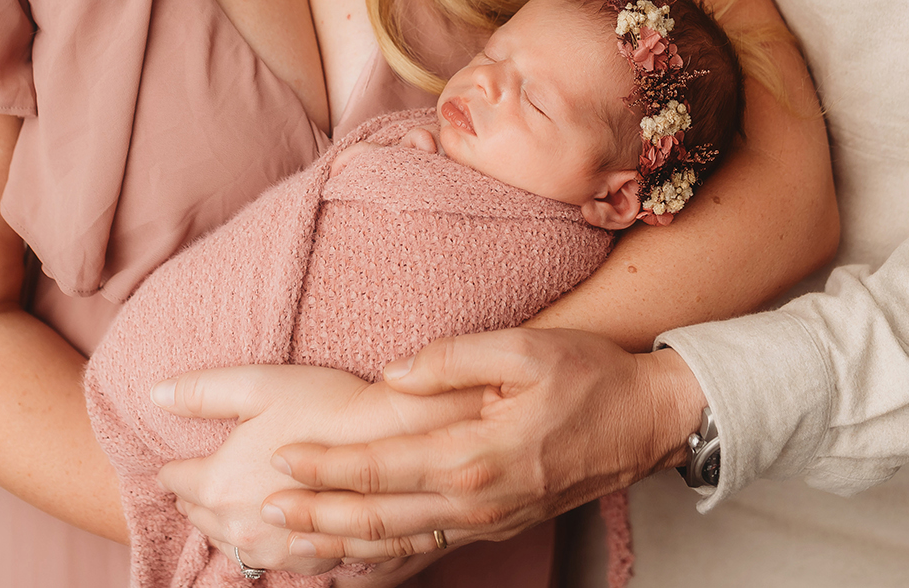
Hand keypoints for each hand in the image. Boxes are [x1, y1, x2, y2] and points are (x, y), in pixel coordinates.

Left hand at [152, 363, 487, 573]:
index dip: (175, 466)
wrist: (395, 436)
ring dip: (229, 526)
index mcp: (220, 485)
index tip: (176, 458)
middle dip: (198, 498)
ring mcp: (278, 551)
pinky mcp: (314, 560)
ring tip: (231, 505)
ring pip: (235, 546)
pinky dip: (269, 547)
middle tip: (197, 481)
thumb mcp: (260, 383)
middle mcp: (242, 528)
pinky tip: (274, 530)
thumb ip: (203, 390)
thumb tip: (155, 393)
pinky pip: (277, 563)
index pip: (176, 482)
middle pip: (201, 517)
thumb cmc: (328, 403)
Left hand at [259, 328, 705, 560]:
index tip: (281, 458)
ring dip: (339, 546)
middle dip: (316, 518)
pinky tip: (350, 560)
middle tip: (261, 511)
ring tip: (287, 543)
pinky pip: (427, 552)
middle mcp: (476, 501)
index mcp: (476, 453)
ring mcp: (487, 522)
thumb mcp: (527, 348)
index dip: (328, 466)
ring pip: (398, 546)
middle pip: (379, 519)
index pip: (382, 465)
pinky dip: (382, 561)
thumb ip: (453, 358)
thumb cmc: (590, 376)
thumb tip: (393, 370)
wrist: (648, 423)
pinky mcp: (495, 527)